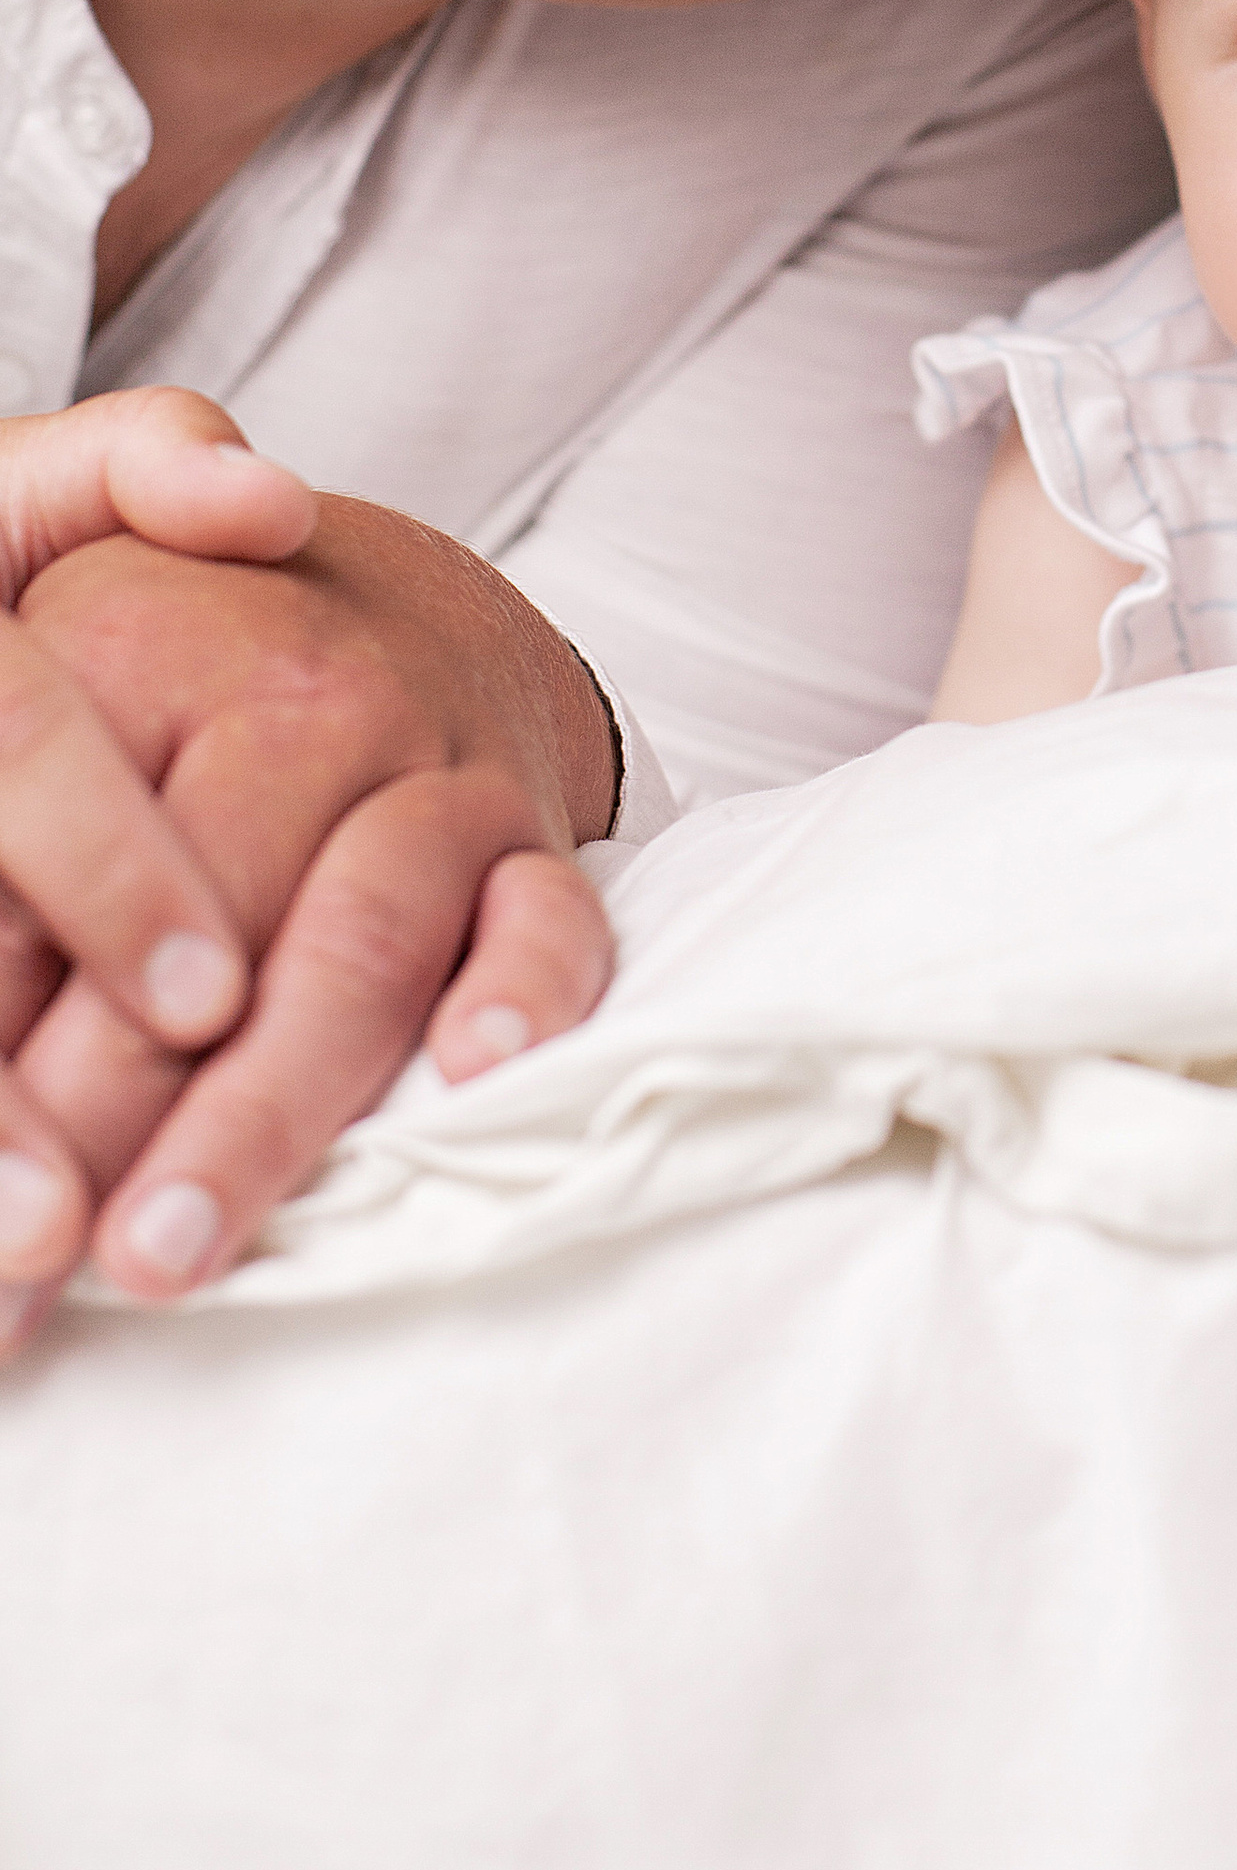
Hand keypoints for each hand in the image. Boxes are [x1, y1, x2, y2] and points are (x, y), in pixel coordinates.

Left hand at [0, 412, 616, 1347]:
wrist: (407, 601)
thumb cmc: (188, 685)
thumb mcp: (62, 707)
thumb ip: (8, 890)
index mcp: (143, 654)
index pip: (51, 876)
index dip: (1, 1054)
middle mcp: (303, 701)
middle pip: (203, 920)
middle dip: (107, 1112)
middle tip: (30, 1268)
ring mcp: (433, 768)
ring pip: (360, 942)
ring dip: (262, 1111)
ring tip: (167, 1254)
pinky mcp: (531, 834)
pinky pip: (549, 918)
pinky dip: (519, 995)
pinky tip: (468, 1076)